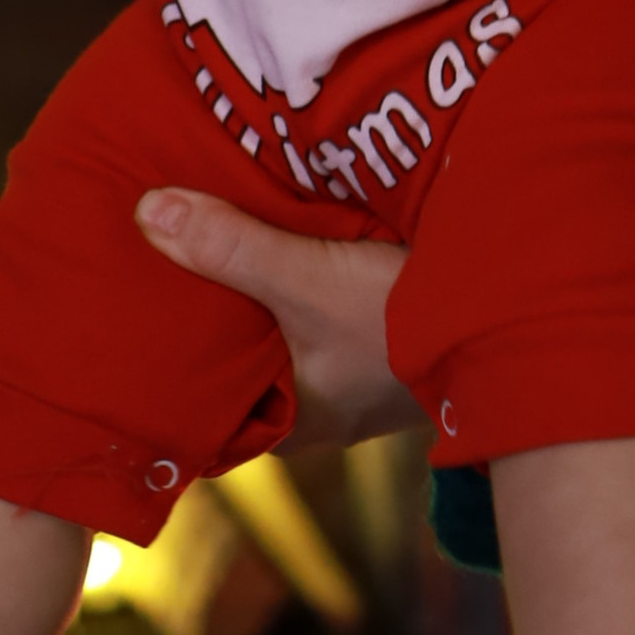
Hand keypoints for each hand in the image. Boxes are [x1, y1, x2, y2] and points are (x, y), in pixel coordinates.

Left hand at [135, 188, 420, 444]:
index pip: (206, 418)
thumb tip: (147, 212)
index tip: (118, 337)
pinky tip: (277, 237)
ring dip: (255, 296)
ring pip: (282, 339)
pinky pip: (320, 314)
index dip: (163, 383)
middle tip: (147, 271)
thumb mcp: (310, 282)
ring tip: (198, 241)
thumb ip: (232, 250)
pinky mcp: (386, 340)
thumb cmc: (407, 324)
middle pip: (242, 369)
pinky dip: (296, 282)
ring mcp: (356, 378)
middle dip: (206, 324)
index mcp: (290, 422)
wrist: (516, 319)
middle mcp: (319, 409)